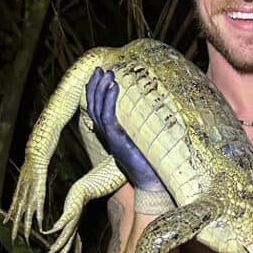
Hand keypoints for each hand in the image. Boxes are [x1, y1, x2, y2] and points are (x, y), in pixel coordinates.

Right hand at [86, 67, 164, 191]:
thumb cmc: (154, 162)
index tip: (100, 75)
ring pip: (98, 109)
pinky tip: (115, 87)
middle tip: (100, 69)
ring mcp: (111, 138)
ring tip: (107, 74)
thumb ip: (145, 124)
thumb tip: (158, 106)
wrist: (153, 182)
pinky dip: (109, 101)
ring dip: (101, 89)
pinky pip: (108, 117)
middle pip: (93, 106)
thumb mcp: (147, 139)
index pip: (97, 109)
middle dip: (95, 86)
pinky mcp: (116, 142)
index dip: (96, 91)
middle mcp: (108, 135)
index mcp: (112, 134)